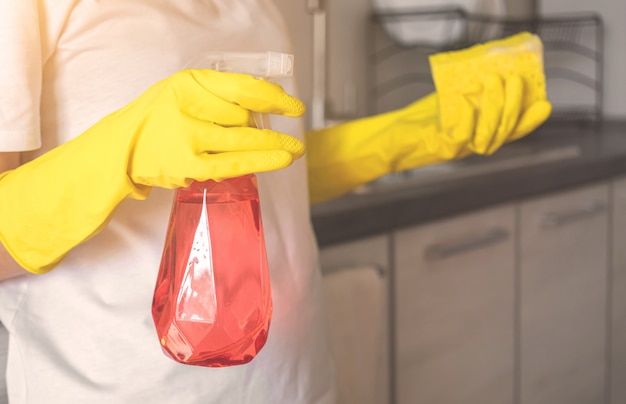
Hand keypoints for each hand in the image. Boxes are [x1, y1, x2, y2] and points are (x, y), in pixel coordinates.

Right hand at [0, 69, 306, 272]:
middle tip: (295, 135)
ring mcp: (188, 137)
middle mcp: (189, 105)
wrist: (121, 149)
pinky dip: (261, 161)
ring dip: (274, 145)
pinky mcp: (189, 166)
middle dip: (274, 128)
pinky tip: (281, 160)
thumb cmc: (157, 120)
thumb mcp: (184, 94)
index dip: (275, 98)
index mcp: (190, 82)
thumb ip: (219, 96)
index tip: (293, 106)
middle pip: (245, 115)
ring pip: (244, 139)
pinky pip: (233, 163)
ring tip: (294, 150)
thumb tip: (262, 103)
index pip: (243, 88)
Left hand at [390, 73, 551, 172]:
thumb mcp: (449, 102)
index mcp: (479, 136)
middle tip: (515, 79)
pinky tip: (467, 100)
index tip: (545, 104)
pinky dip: (466, 118)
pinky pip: (460, 136)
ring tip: (493, 81)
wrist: (391, 138)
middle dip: (512, 104)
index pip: (511, 131)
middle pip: (502, 131)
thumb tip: (487, 67)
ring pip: (486, 135)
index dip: (529, 121)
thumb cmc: (421, 120)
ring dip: (493, 107)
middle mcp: (473, 147)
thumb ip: (470, 92)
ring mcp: (458, 150)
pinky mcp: (441, 149)